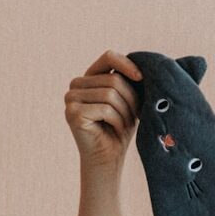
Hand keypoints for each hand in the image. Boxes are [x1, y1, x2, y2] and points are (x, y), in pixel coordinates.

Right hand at [64, 50, 142, 170]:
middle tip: (134, 117)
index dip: (127, 64)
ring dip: (125, 113)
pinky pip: (105, 109)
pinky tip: (115, 130)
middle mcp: (76, 84)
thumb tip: (143, 69)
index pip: (109, 57)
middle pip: (114, 80)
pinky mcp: (72, 113)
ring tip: (124, 125)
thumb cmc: (120, 129)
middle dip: (131, 100)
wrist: (108, 158)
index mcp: (89, 77)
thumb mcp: (128, 101)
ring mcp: (71, 98)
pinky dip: (117, 121)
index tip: (142, 78)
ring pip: (111, 94)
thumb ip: (129, 82)